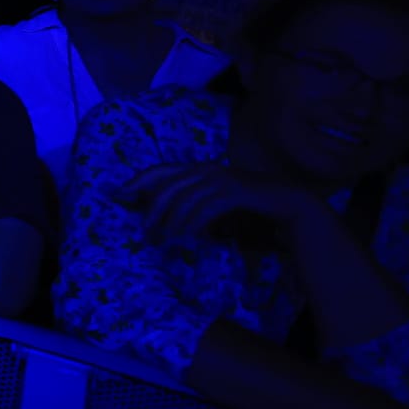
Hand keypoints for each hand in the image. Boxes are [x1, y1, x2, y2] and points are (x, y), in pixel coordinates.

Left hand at [123, 163, 322, 241]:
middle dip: (152, 208)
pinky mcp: (236, 192)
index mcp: (200, 169)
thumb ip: (191, 210)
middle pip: (168, 185)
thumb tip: (163, 222)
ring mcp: (222, 179)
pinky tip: (186, 234)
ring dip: (172, 219)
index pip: (161, 170)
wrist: (289, 207)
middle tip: (144, 230)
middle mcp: (208, 169)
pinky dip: (194, 221)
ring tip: (164, 238)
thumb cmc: (250, 209)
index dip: (138, 180)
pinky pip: (207, 206)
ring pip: (185, 197)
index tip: (118, 193)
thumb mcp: (214, 209)